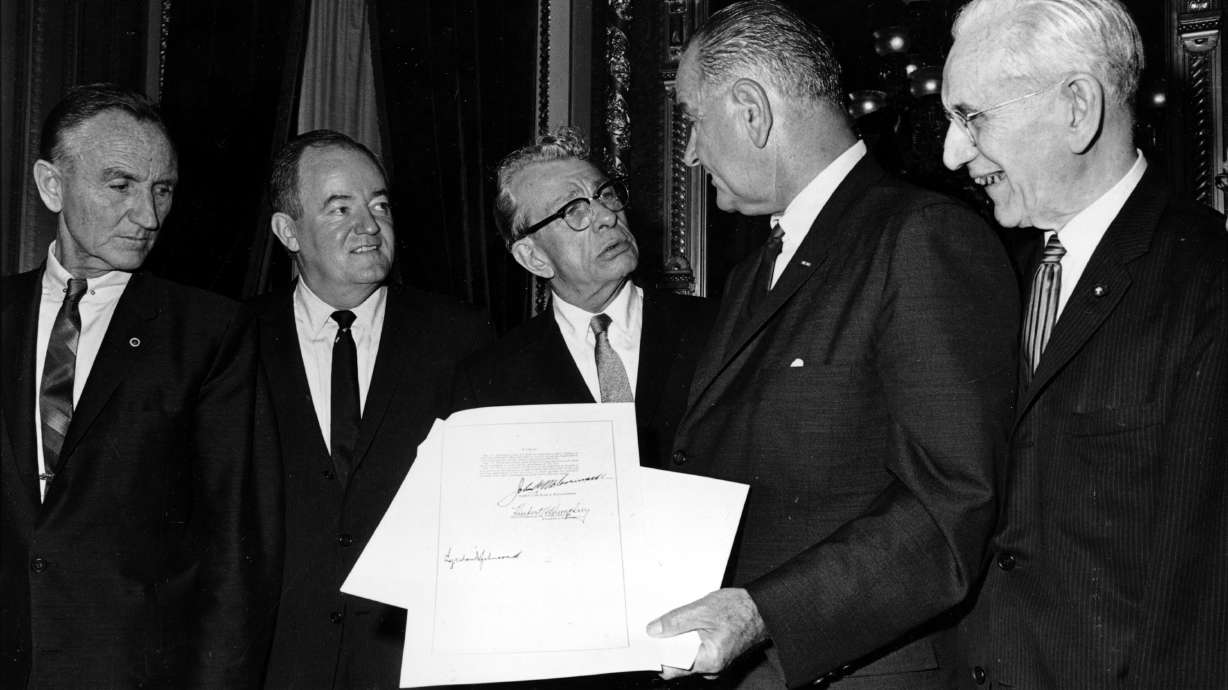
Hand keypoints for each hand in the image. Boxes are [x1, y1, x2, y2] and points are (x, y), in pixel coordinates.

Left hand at [646, 588, 767, 679]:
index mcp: (708, 660)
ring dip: (677, 641)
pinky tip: (685, 625)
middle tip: (655, 628)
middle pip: (677, 662)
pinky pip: (694, 651)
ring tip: (672, 623)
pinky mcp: (715, 654)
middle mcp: (711, 667)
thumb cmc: (739, 610)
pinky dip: (687, 639)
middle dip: (666, 645)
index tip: (644, 643)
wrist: (762, 608)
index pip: (672, 668)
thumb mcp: (702, 610)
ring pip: (685, 655)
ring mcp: (714, 662)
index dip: (656, 655)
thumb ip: (676, 621)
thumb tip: (654, 630)